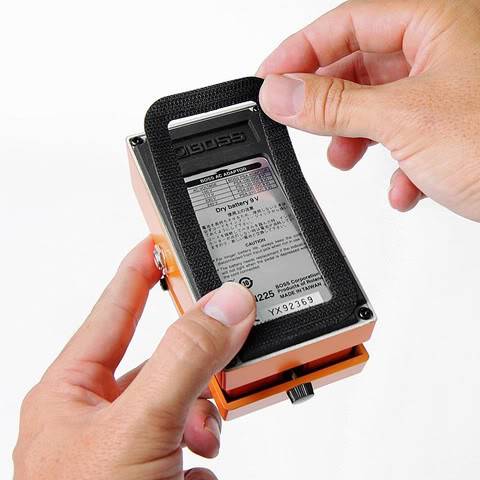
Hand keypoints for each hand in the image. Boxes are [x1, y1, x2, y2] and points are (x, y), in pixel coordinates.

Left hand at [13, 238, 255, 479]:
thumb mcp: (138, 427)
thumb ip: (185, 360)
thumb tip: (227, 305)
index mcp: (71, 393)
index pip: (113, 309)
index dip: (137, 270)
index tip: (158, 240)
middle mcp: (96, 419)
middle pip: (160, 362)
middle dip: (194, 369)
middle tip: (219, 366)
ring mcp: (124, 450)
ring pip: (182, 406)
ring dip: (204, 423)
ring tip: (201, 446)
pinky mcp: (150, 476)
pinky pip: (191, 447)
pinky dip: (203, 459)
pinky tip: (194, 476)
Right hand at [257, 0, 479, 220]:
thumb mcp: (403, 119)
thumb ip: (334, 104)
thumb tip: (280, 93)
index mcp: (436, 21)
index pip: (346, 22)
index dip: (300, 51)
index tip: (269, 78)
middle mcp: (445, 50)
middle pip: (362, 65)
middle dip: (329, 102)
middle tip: (300, 122)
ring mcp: (451, 91)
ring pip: (382, 105)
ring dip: (358, 137)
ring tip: (346, 159)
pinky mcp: (458, 129)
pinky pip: (410, 137)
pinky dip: (397, 165)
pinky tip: (403, 187)